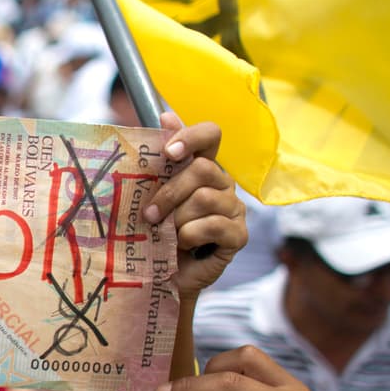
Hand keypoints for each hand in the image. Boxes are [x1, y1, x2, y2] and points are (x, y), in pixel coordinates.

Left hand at [143, 112, 245, 300]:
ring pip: (204, 199)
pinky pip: (213, 225)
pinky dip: (190, 236)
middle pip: (202, 169)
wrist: (163, 274)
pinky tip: (182, 244)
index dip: (192, 136)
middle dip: (170, 192)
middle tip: (150, 213)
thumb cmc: (157, 231)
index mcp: (203, 167)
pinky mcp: (239, 235)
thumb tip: (165, 116)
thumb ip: (159, 160)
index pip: (211, 134)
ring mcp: (235, 208)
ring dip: (177, 219)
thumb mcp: (152, 194)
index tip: (169, 152)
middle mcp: (223, 183)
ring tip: (166, 233)